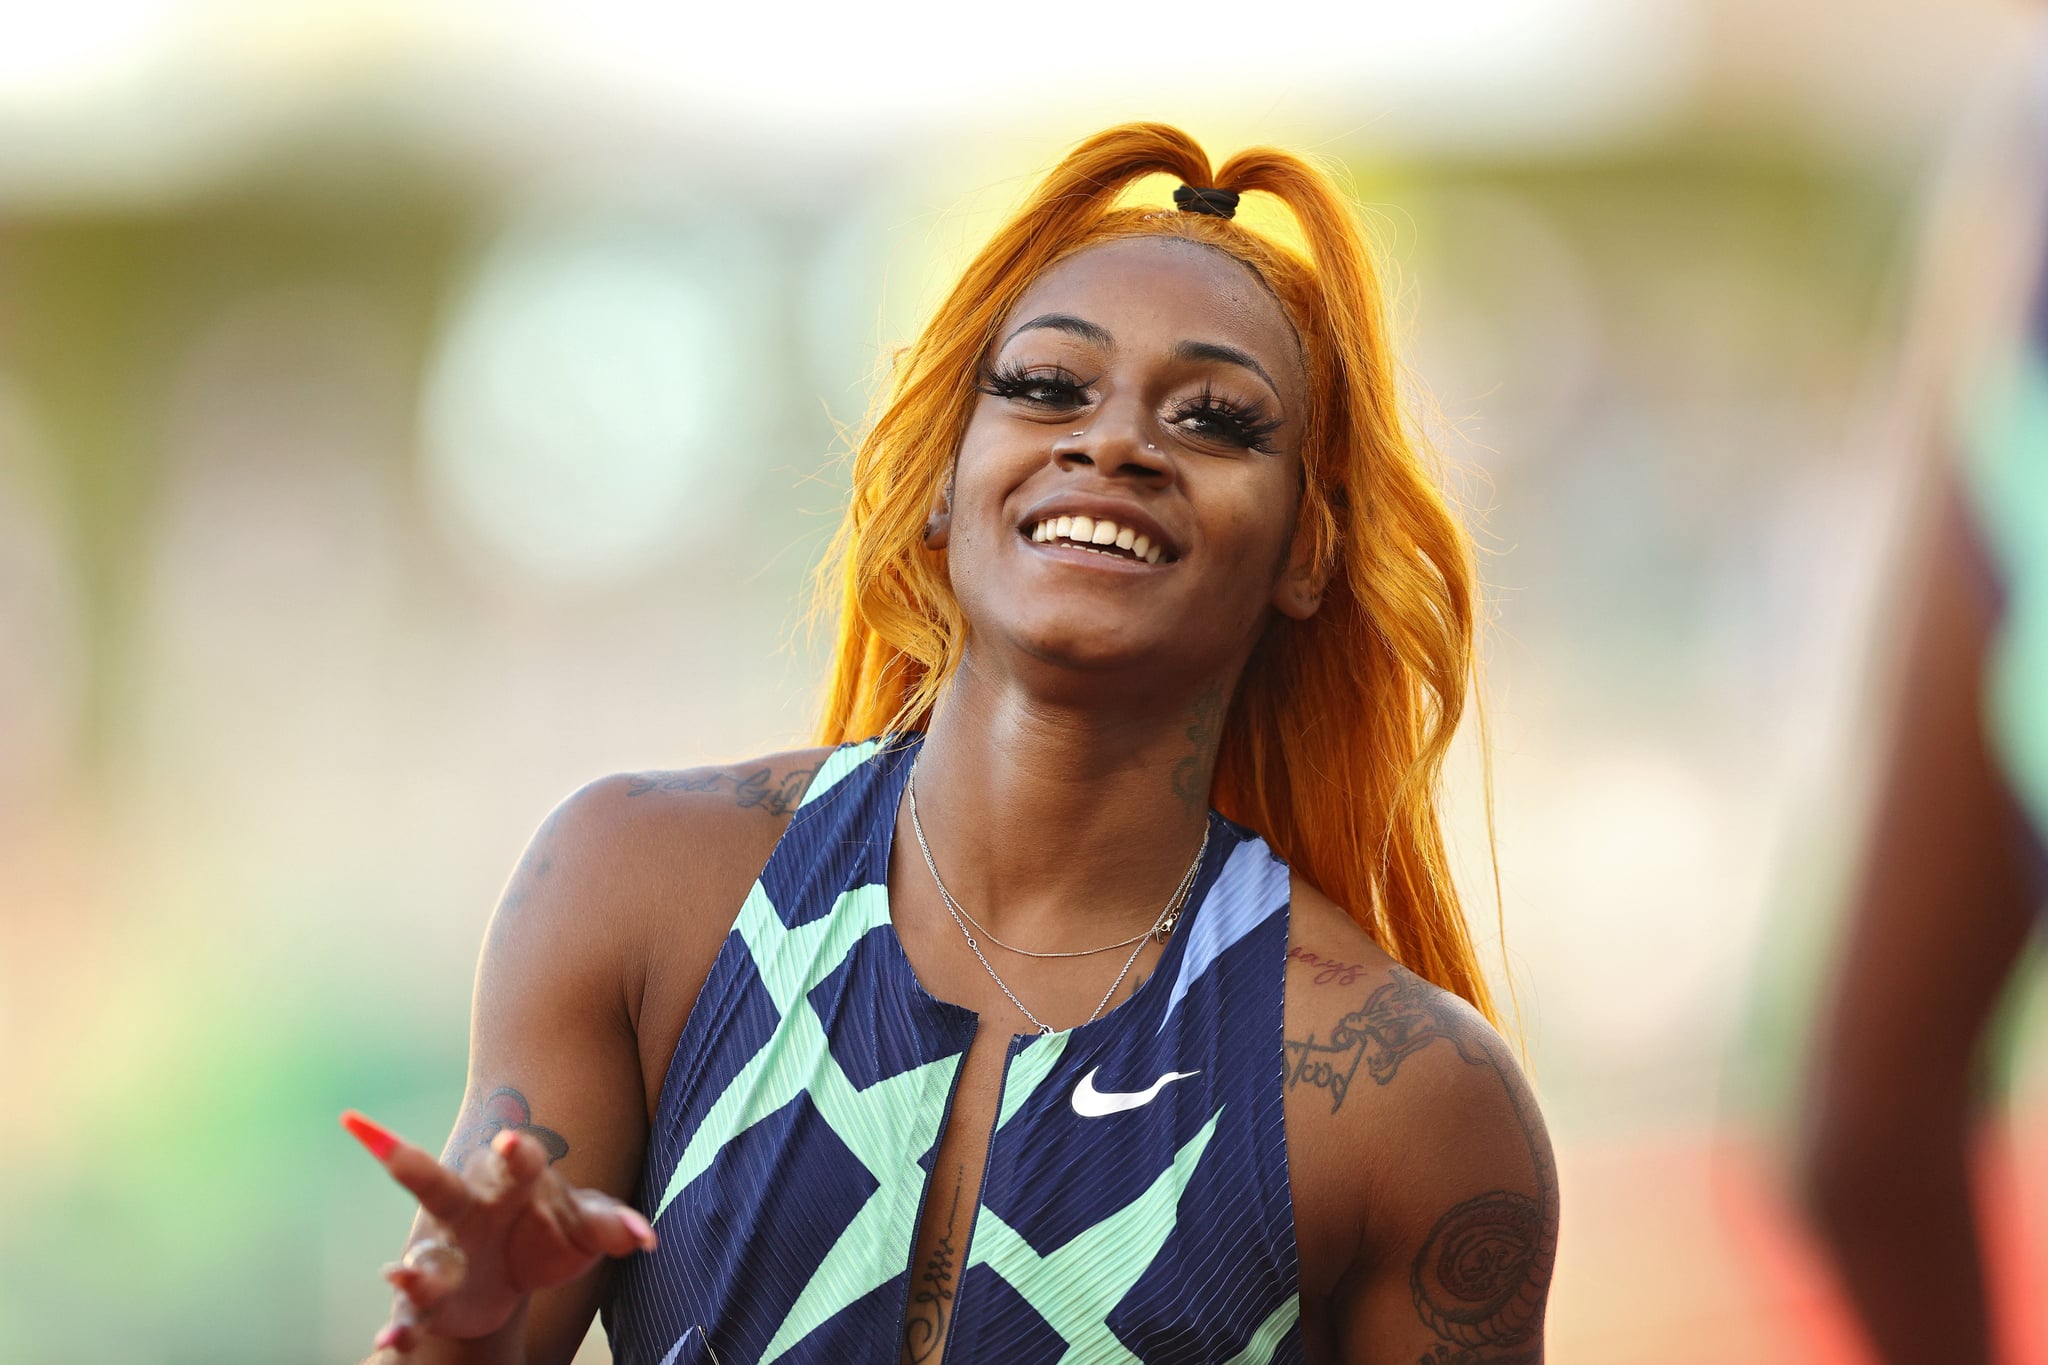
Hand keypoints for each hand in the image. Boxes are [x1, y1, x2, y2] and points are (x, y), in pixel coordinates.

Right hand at [341, 1110, 657, 1355]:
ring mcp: (442, 1253)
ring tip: (399, 1277)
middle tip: (390, 1153)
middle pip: (437, 1187)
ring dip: (411, 1269)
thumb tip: (646, 1237)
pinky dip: (401, 1327)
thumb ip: (614, 1226)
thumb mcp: (589, 1225)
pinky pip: (411, 1312)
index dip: (516, 1153)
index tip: (514, 1144)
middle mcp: (467, 1210)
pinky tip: (389, 1344)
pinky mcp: (430, 1298)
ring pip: (421, 1257)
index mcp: (514, 1181)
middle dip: (414, 1169)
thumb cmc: (557, 1228)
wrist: (517, 1265)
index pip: (517, 1162)